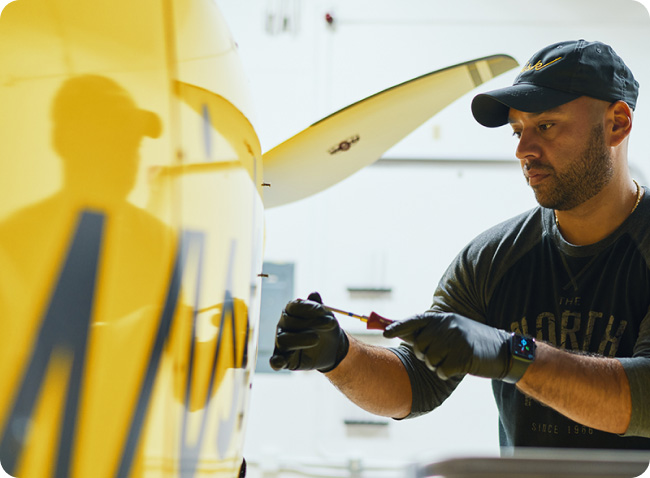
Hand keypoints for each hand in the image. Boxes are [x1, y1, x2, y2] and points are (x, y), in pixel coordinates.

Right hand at [269, 292, 348, 372]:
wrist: (333, 347)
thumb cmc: (326, 328)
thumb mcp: (326, 316)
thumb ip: (318, 307)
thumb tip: (314, 294)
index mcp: (291, 312)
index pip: (293, 306)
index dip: (307, 307)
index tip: (323, 310)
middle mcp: (283, 325)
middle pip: (288, 322)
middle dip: (309, 322)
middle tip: (329, 323)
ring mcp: (282, 343)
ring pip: (283, 339)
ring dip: (301, 339)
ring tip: (317, 339)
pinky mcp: (285, 359)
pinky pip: (275, 361)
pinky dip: (277, 362)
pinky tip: (281, 362)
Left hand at [383, 312, 510, 379]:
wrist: (504, 351)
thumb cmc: (472, 341)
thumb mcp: (451, 330)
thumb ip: (428, 331)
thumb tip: (399, 332)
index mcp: (444, 318)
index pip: (415, 320)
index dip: (398, 327)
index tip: (385, 333)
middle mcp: (448, 326)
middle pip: (419, 345)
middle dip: (424, 354)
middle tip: (439, 355)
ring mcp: (456, 341)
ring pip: (428, 360)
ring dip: (436, 365)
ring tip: (452, 359)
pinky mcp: (463, 357)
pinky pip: (441, 371)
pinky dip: (445, 373)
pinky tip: (457, 367)